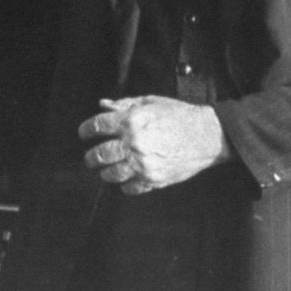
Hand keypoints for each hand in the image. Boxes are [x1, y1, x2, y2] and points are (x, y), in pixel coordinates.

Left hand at [78, 95, 231, 194]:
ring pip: (110, 174)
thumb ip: (124, 104)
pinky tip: (126, 178)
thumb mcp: (151, 102)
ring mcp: (143, 164)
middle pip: (99, 154)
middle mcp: (134, 143)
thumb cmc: (179, 115)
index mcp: (131, 121)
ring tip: (105, 169)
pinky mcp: (153, 180)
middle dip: (91, 156)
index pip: (97, 126)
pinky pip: (129, 187)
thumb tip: (103, 105)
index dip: (85, 130)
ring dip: (104, 172)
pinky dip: (124, 184)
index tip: (83, 134)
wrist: (207, 135)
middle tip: (90, 157)